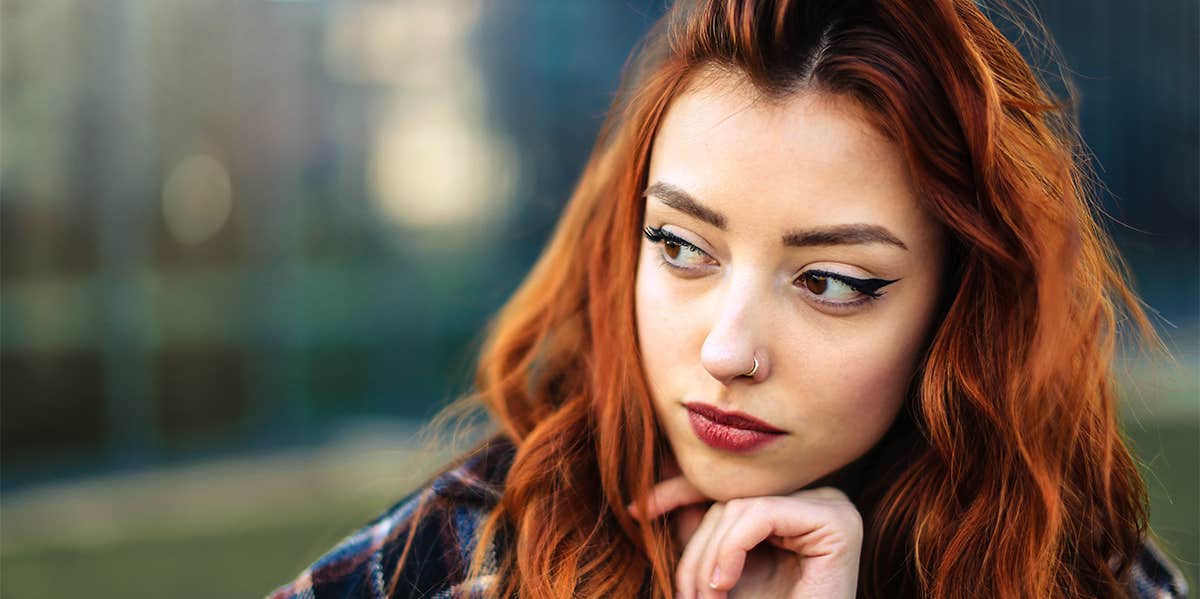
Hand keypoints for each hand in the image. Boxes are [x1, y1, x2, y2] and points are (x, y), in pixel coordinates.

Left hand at [629, 475, 861, 598]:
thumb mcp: (721, 573)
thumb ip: (701, 536)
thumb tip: (650, 496)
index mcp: (795, 509)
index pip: (730, 489)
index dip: (678, 493)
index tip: (634, 510)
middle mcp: (817, 501)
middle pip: (730, 500)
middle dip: (696, 549)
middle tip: (686, 596)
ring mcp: (831, 507)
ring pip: (739, 507)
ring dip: (709, 558)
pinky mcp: (836, 522)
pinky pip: (760, 514)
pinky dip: (731, 549)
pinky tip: (724, 583)